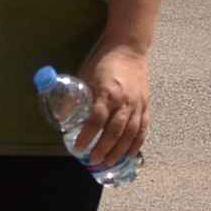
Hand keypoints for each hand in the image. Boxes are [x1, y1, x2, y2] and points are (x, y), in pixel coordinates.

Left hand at [76, 42, 150, 168]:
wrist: (129, 48)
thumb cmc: (103, 62)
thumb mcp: (84, 76)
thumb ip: (77, 97)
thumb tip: (64, 117)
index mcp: (108, 92)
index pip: (97, 119)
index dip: (88, 135)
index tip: (78, 148)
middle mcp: (125, 101)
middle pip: (115, 130)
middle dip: (104, 148)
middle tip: (93, 160)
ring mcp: (138, 104)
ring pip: (131, 133)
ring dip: (120, 150)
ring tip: (109, 163)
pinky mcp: (146, 105)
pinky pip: (143, 128)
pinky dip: (136, 143)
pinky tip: (129, 154)